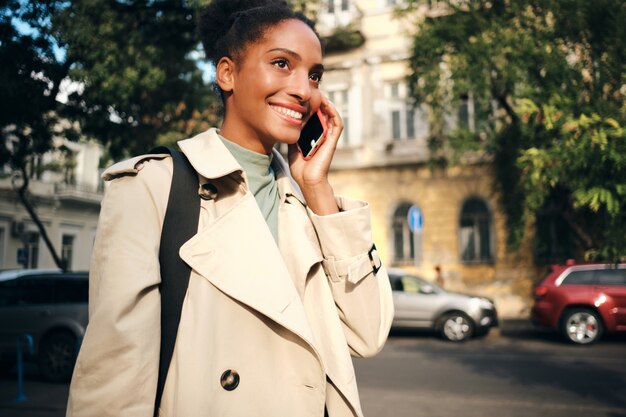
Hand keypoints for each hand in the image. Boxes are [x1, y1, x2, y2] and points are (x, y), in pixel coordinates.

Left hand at [288, 95, 342, 214]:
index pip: (314, 116)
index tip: (302, 96)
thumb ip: (293, 133)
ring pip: (331, 115)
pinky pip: (337, 123)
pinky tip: (327, 104)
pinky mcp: (333, 141)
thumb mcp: (292, 145)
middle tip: (311, 90)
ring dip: (327, 104)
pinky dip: (334, 112)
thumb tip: (285, 120)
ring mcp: (329, 137)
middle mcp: (323, 134)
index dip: (310, 105)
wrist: (307, 180)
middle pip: (323, 113)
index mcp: (314, 135)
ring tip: (320, 94)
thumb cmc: (300, 167)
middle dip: (318, 101)